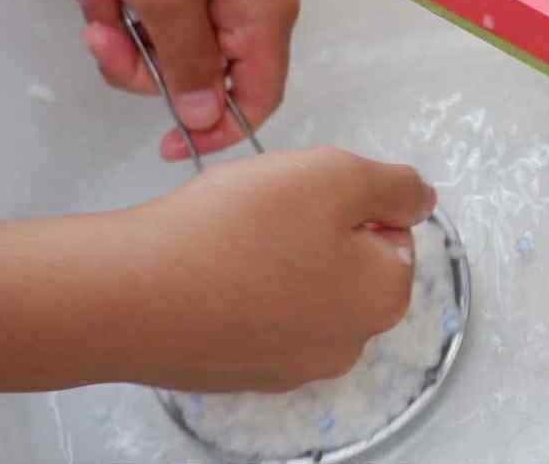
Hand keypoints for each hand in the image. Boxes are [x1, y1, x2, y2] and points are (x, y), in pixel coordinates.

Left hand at [53, 0, 298, 160]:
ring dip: (114, 14)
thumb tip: (207, 115)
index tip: (163, 143)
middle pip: (198, 68)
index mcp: (264, 16)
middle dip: (135, 55)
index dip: (214, 127)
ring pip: (165, 32)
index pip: (257, 97)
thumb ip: (188, 64)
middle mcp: (252, 2)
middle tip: (96, 28)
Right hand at [117, 148, 435, 391]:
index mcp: (384, 299)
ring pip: (297, 286)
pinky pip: (252, 314)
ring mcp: (287, 367)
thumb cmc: (238, 229)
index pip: (391, 231)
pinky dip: (236, 288)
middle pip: (346, 262)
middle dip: (313, 230)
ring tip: (229, 238)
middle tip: (265, 213)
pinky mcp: (234, 372)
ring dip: (273, 256)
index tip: (304, 196)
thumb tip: (422, 199)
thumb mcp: (337, 175)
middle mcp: (345, 345)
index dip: (348, 200)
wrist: (127, 293)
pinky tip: (206, 269)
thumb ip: (396, 185)